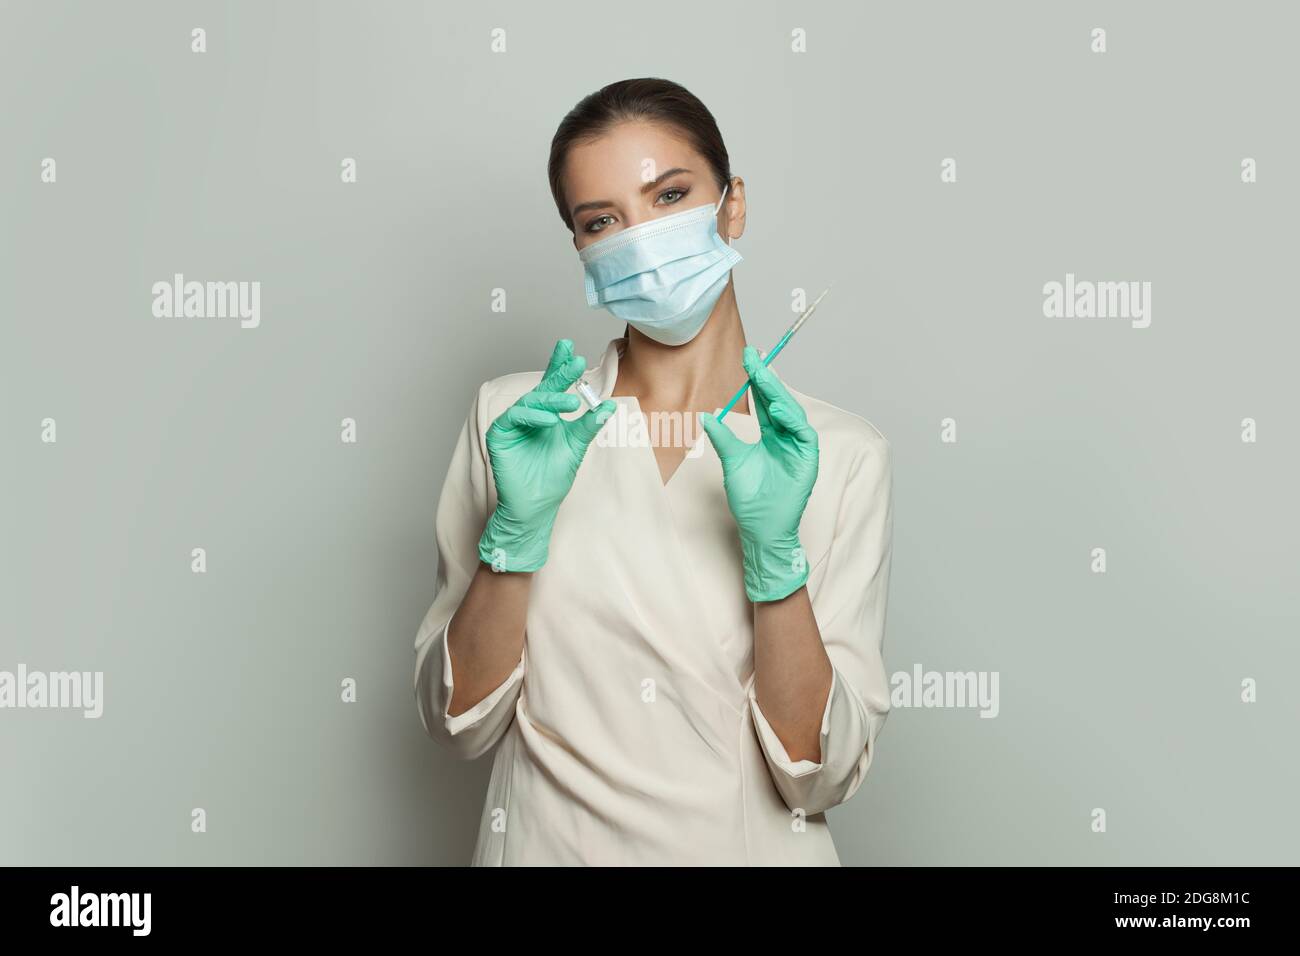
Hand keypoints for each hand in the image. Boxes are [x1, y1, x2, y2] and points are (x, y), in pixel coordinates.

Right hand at [478, 339, 615, 571]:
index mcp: (546, 415)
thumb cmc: (553, 478)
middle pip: (543, 388)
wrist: (537, 506)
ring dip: (550, 399)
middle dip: (558, 374)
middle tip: (575, 362)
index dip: (560, 366)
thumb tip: (609, 405)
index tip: (571, 347)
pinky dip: (532, 417)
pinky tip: (548, 420)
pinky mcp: (499, 436)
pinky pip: (513, 418)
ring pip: (530, 402)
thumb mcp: (576, 447)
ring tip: (571, 402)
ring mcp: (513, 424)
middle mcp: (529, 416)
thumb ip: (589, 425)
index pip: (553, 385)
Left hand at [698, 346, 819, 601]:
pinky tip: (779, 408)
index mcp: (770, 435)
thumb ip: (724, 439)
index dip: (757, 379)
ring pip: (792, 413)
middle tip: (754, 357)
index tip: (747, 356)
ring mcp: (798, 447)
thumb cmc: (750, 499)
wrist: (761, 528)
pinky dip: (792, 420)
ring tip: (764, 378)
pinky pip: (803, 434)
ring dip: (779, 395)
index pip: (764, 401)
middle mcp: (786, 437)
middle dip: (767, 378)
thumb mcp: (732, 462)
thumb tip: (706, 415)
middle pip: (778, 401)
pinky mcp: (808, 460)